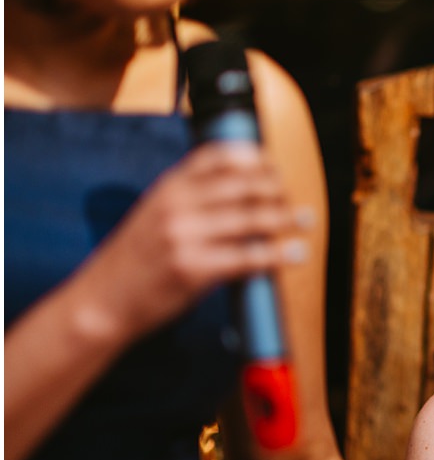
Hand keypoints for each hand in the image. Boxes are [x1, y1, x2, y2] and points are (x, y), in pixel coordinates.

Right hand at [75, 140, 308, 343]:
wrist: (101, 302)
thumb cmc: (134, 260)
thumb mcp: (153, 213)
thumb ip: (189, 197)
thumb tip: (242, 187)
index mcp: (167, 187)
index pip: (217, 157)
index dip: (253, 158)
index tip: (274, 165)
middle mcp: (176, 205)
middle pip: (243, 185)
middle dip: (276, 189)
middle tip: (292, 198)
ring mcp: (184, 236)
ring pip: (251, 219)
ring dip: (285, 218)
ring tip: (305, 219)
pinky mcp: (194, 269)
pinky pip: (248, 257)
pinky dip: (278, 254)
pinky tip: (296, 252)